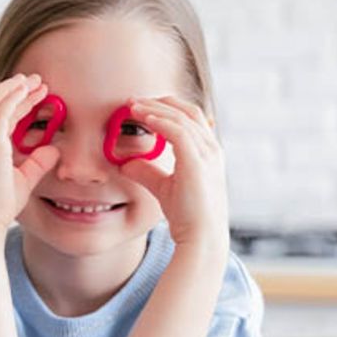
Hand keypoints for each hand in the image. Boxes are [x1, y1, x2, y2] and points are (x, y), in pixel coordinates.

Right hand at [0, 73, 60, 231]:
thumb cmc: (0, 204)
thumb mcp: (25, 179)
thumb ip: (39, 163)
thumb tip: (54, 150)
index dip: (17, 101)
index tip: (35, 91)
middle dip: (14, 88)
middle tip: (36, 79)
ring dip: (13, 87)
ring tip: (33, 80)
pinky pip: (0, 112)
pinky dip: (13, 97)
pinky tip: (27, 90)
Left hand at [121, 96, 228, 251]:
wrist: (200, 236)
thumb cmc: (186, 215)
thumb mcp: (162, 187)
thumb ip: (146, 172)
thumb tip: (125, 163)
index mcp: (207, 152)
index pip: (190, 118)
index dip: (167, 108)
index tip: (142, 106)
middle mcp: (211, 149)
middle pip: (188, 111)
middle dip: (161, 102)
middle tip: (134, 100)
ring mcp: (207, 154)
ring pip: (181, 118)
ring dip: (155, 108)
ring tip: (132, 106)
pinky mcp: (196, 162)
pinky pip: (178, 132)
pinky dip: (160, 121)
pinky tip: (143, 118)